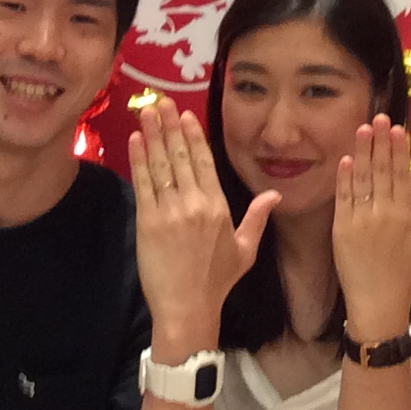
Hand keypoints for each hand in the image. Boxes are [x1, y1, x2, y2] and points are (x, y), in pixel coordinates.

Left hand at [129, 101, 276, 356]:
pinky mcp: (148, 222)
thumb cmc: (217, 281)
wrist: (188, 308)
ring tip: (146, 112)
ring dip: (153, 135)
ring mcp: (171, 211)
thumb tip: (274, 195)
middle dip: (170, 126)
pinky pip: (144, 184)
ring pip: (161, 164)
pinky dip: (139, 160)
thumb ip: (257, 218)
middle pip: (181, 156)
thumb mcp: (245, 249)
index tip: (185, 115)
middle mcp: (196, 203)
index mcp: (219, 206)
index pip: (204, 162)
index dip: (193, 136)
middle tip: (161, 101)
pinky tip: (136, 141)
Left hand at [329, 116, 410, 340]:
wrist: (377, 303)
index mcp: (403, 216)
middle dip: (380, 142)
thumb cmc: (402, 276)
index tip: (398, 129)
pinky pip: (343, 198)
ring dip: (362, 152)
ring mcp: (360, 219)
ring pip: (362, 179)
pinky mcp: (341, 228)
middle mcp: (383, 213)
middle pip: (381, 171)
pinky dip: (344, 178)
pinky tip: (345, 159)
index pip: (401, 175)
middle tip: (379, 118)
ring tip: (363, 129)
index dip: (399, 151)